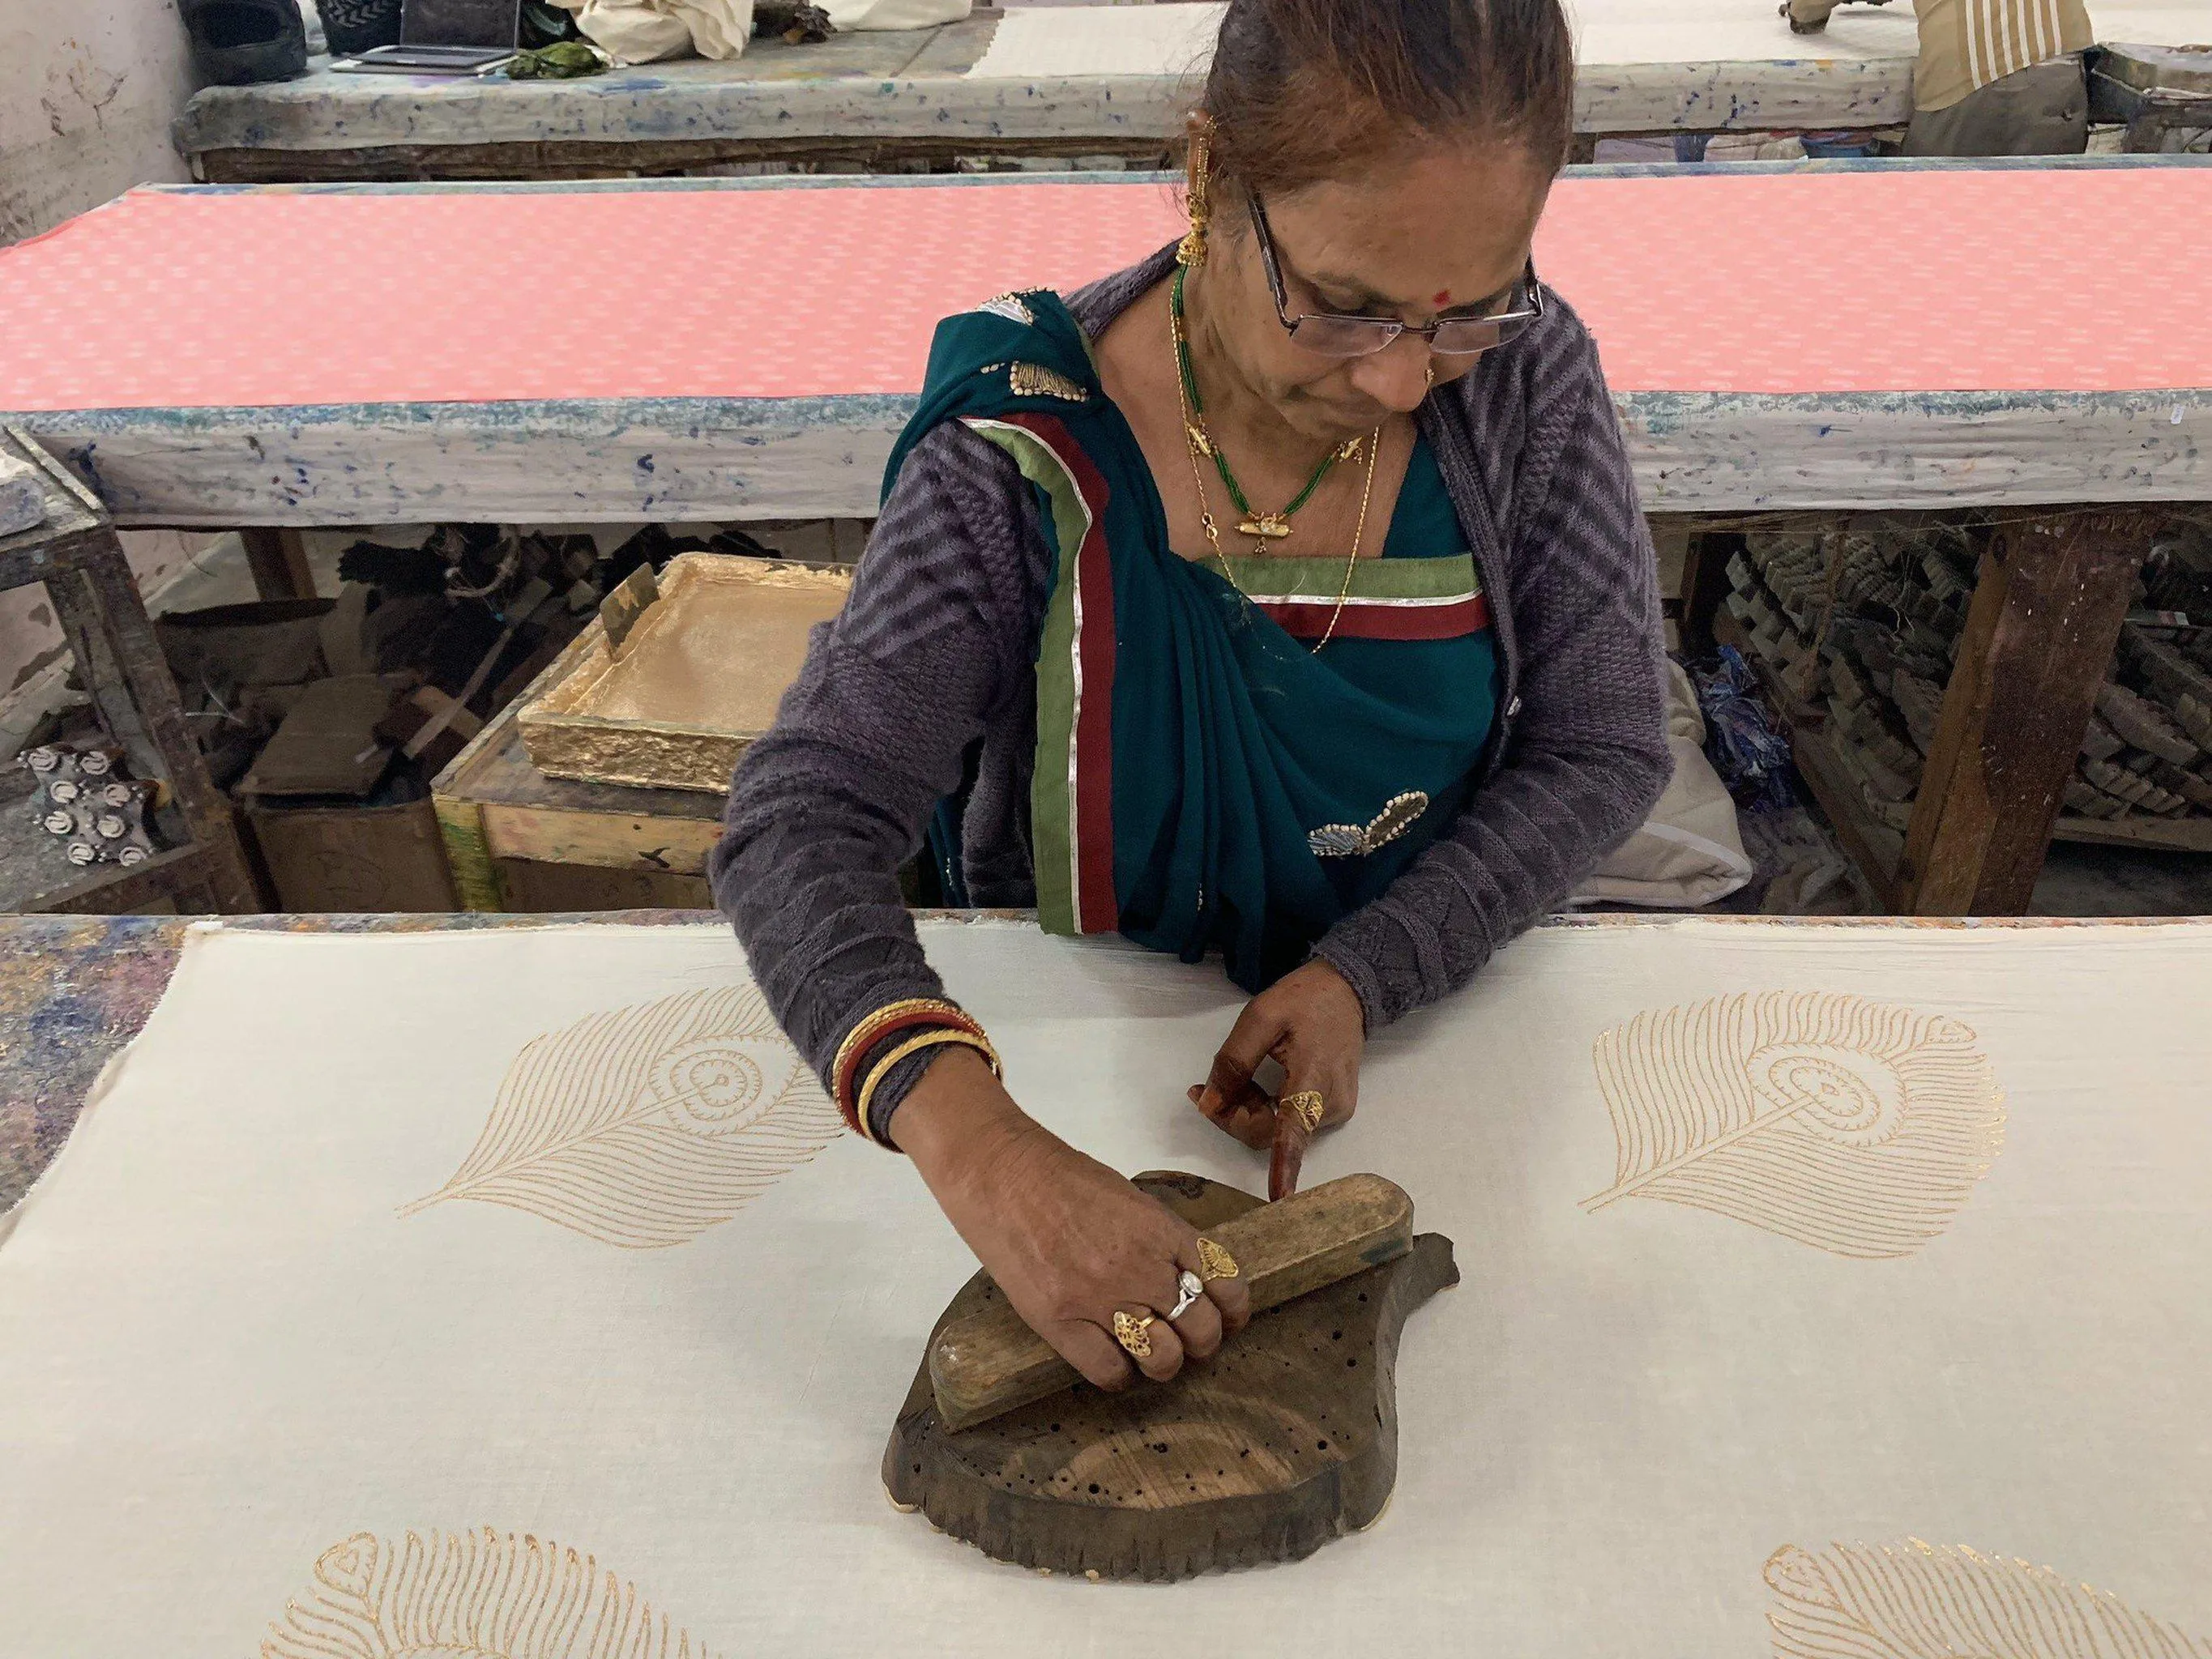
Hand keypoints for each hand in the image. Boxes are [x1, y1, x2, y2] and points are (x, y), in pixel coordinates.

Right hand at [894, 1047, 1251, 1390]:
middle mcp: (1140, 1266)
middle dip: (1202, 1344)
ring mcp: (1100, 1296)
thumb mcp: (1130, 1199)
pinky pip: (1110, 1371)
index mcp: (1162, 1230)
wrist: (1000, 1172)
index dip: (1234, 1312)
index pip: (1226, 1284)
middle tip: (1186, 1342)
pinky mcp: (1060, 1321)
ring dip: (1164, 1365)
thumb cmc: (1062, 1178)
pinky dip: (1119, 1376)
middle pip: (1202, 1329)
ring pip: (1163, 1359)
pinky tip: (1113, 1362)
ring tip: (1151, 1357)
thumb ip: (1161, 1240)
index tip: (1227, 1320)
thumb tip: (1185, 1281)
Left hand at [1188, 960, 1365, 1196]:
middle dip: (1232, 1115)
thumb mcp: (1260, 1017)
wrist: (1349, 990)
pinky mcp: (1336, 1109)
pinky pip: (1290, 1122)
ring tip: (1240, 1076)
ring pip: (1277, 1130)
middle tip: (1207, 1086)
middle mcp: (1329, 1103)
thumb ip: (1233, 1063)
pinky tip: (1262, 1082)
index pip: (1293, 1130)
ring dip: (1248, 1110)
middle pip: (1269, 1133)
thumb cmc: (1303, 1000)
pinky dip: (1266, 1108)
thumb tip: (1211, 1105)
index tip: (1278, 1199)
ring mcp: (1336, 1109)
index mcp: (1312, 1077)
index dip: (1283, 1166)